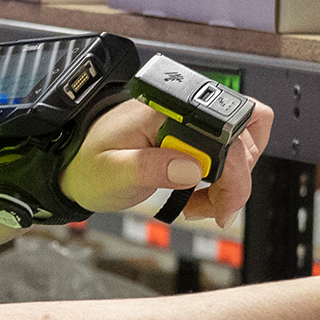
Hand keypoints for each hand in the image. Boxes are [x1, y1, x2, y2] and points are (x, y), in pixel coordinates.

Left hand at [61, 96, 271, 224]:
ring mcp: (191, 123)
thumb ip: (149, 167)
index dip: (233, 171)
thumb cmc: (88, 166)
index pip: (222, 132)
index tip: (223, 206)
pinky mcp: (193, 138)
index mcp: (165, 110)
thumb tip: (191, 167)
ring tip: (201, 205)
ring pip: (243, 144)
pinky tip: (200, 197)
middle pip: (243, 134)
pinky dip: (224, 180)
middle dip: (235, 179)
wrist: (76, 167)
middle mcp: (184, 110)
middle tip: (213, 209)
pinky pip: (228, 153)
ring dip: (232, 181)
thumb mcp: (112, 173)